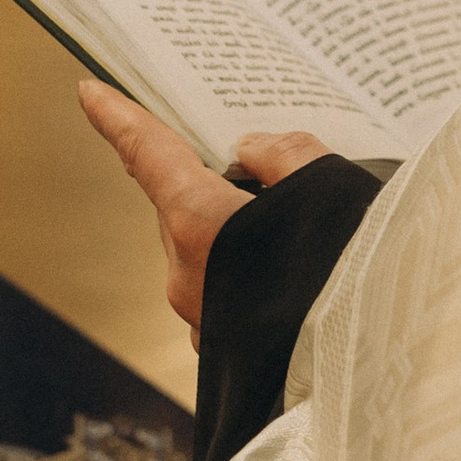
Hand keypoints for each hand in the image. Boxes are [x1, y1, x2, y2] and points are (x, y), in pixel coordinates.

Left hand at [78, 81, 331, 343]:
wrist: (370, 367)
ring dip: (230, 230)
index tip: (91, 93)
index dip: (119, 119)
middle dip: (206, 181)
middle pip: (179, 205)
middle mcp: (187, 274)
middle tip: (256, 165)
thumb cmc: (355, 276)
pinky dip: (243, 271)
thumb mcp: (329, 187)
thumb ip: (285, 154)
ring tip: (291, 223)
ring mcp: (202, 319)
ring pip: (201, 252)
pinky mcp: (225, 351)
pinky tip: (291, 271)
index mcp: (200, 223)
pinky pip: (221, 292)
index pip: (149, 154)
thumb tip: (253, 150)